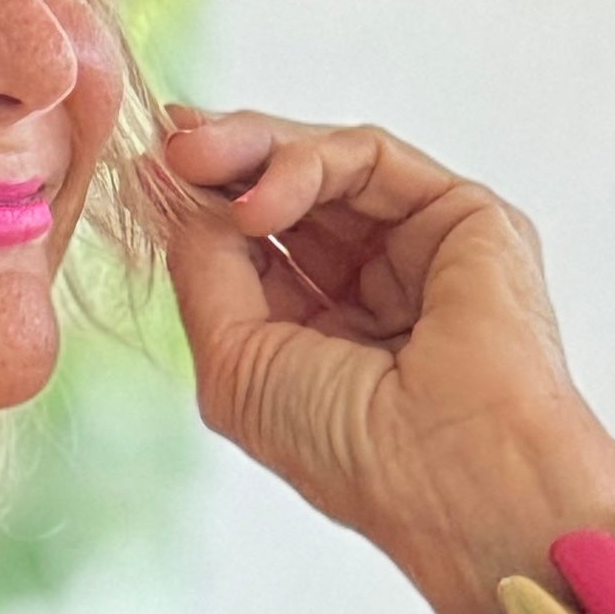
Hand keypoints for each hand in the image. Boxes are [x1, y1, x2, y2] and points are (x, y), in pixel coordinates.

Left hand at [154, 108, 614, 613]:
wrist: (448, 470)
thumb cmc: (348, 449)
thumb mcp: (235, 362)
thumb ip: (203, 271)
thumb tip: (177, 192)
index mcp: (319, 338)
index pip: (256, 246)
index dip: (202, 204)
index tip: (150, 166)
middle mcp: (371, 290)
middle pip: (290, 195)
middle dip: (224, 162)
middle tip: (174, 143)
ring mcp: (419, 251)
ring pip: (329, 166)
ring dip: (254, 153)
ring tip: (200, 162)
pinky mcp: (464, 217)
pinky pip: (373, 160)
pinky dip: (307, 163)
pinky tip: (259, 200)